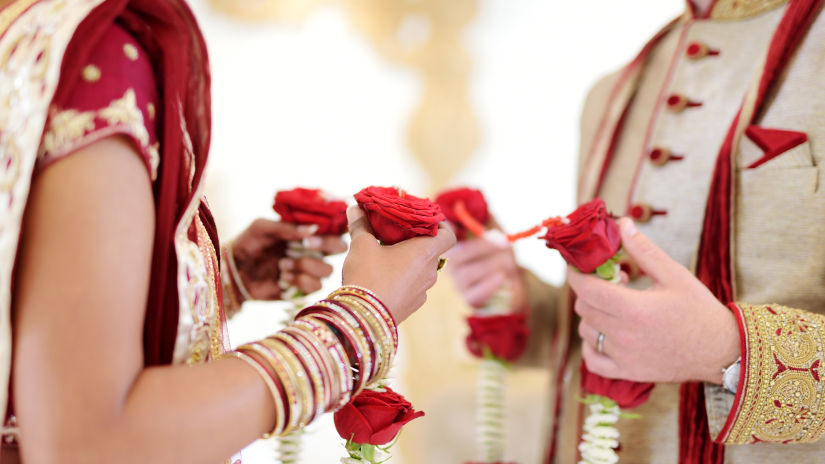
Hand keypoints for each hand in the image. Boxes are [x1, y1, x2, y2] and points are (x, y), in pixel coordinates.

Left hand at [231, 219, 346, 299]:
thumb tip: (312, 229)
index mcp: (306, 233)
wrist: (234, 270)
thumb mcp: (262, 227)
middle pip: (340, 248)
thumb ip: (286, 227)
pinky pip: (315, 286)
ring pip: (327, 270)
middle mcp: (312, 250)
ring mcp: (309, 270)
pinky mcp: (303, 289)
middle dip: (326, 246)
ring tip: (283, 264)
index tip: (315, 231)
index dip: (333, 229)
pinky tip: (283, 278)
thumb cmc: (248, 243)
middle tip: (306, 245)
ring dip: (305, 265)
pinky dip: (299, 281)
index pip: (332, 228)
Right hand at [342, 206, 455, 322]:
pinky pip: (414, 287)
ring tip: (387, 257)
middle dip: (417, 243)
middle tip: (398, 235)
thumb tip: (354, 206)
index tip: (425, 223)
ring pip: (422, 270)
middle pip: (432, 252)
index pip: (449, 236)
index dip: (442, 227)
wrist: (362, 317)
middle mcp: (431, 272)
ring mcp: (423, 291)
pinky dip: (404, 280)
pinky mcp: (413, 306)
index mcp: (425, 252)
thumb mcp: (361, 245)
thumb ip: (360, 224)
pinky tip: (384, 278)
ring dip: (410, 263)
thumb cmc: (367, 275)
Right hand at [444, 221, 526, 311]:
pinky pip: (475, 293)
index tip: (459, 224)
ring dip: (493, 264)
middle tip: (504, 243)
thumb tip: (474, 200)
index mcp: (454, 244)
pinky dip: (490, 284)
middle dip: (483, 247)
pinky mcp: (469, 298)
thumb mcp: (495, 230)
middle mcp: (450, 263)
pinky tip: (502, 277)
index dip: (447, 230)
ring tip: (508, 262)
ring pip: (468, 273)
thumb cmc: (501, 253)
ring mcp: (458, 282)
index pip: (442, 237)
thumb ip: (485, 216)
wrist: (514, 281)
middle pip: (457, 255)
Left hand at [569, 218, 739, 383]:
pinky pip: (592, 359)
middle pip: (584, 307)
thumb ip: (644, 250)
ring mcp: (623, 357)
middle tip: (614, 284)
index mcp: (633, 308)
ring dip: (593, 316)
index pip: (586, 289)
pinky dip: (592, 346)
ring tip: (616, 308)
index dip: (575, 273)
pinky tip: (607, 334)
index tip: (576, 265)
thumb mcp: (674, 274)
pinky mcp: (628, 372)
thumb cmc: (698, 309)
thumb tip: (623, 223)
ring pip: (586, 331)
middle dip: (590, 291)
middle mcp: (624, 335)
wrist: (721, 349)